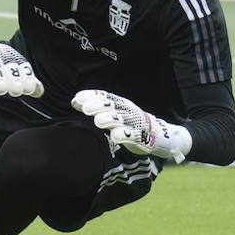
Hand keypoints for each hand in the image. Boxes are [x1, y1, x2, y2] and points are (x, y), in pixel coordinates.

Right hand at [0, 33, 43, 98]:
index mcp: (10, 55)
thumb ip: (24, 80)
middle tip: (15, 91)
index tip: (28, 89)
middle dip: (13, 80)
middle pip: (9, 68)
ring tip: (0, 90)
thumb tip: (39, 91)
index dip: (26, 77)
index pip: (22, 66)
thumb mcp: (8, 70)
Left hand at [72, 89, 191, 163]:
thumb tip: (74, 101)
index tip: (77, 99)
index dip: (92, 97)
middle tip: (85, 109)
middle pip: (112, 106)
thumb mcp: (113, 113)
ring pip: (122, 120)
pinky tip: (115, 137)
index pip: (106, 97)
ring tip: (98, 121)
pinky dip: (125, 135)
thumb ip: (96, 107)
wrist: (160, 136)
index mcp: (121, 104)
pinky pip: (133, 135)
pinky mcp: (142, 138)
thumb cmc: (130, 123)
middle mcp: (128, 111)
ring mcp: (136, 124)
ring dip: (110, 119)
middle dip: (99, 106)